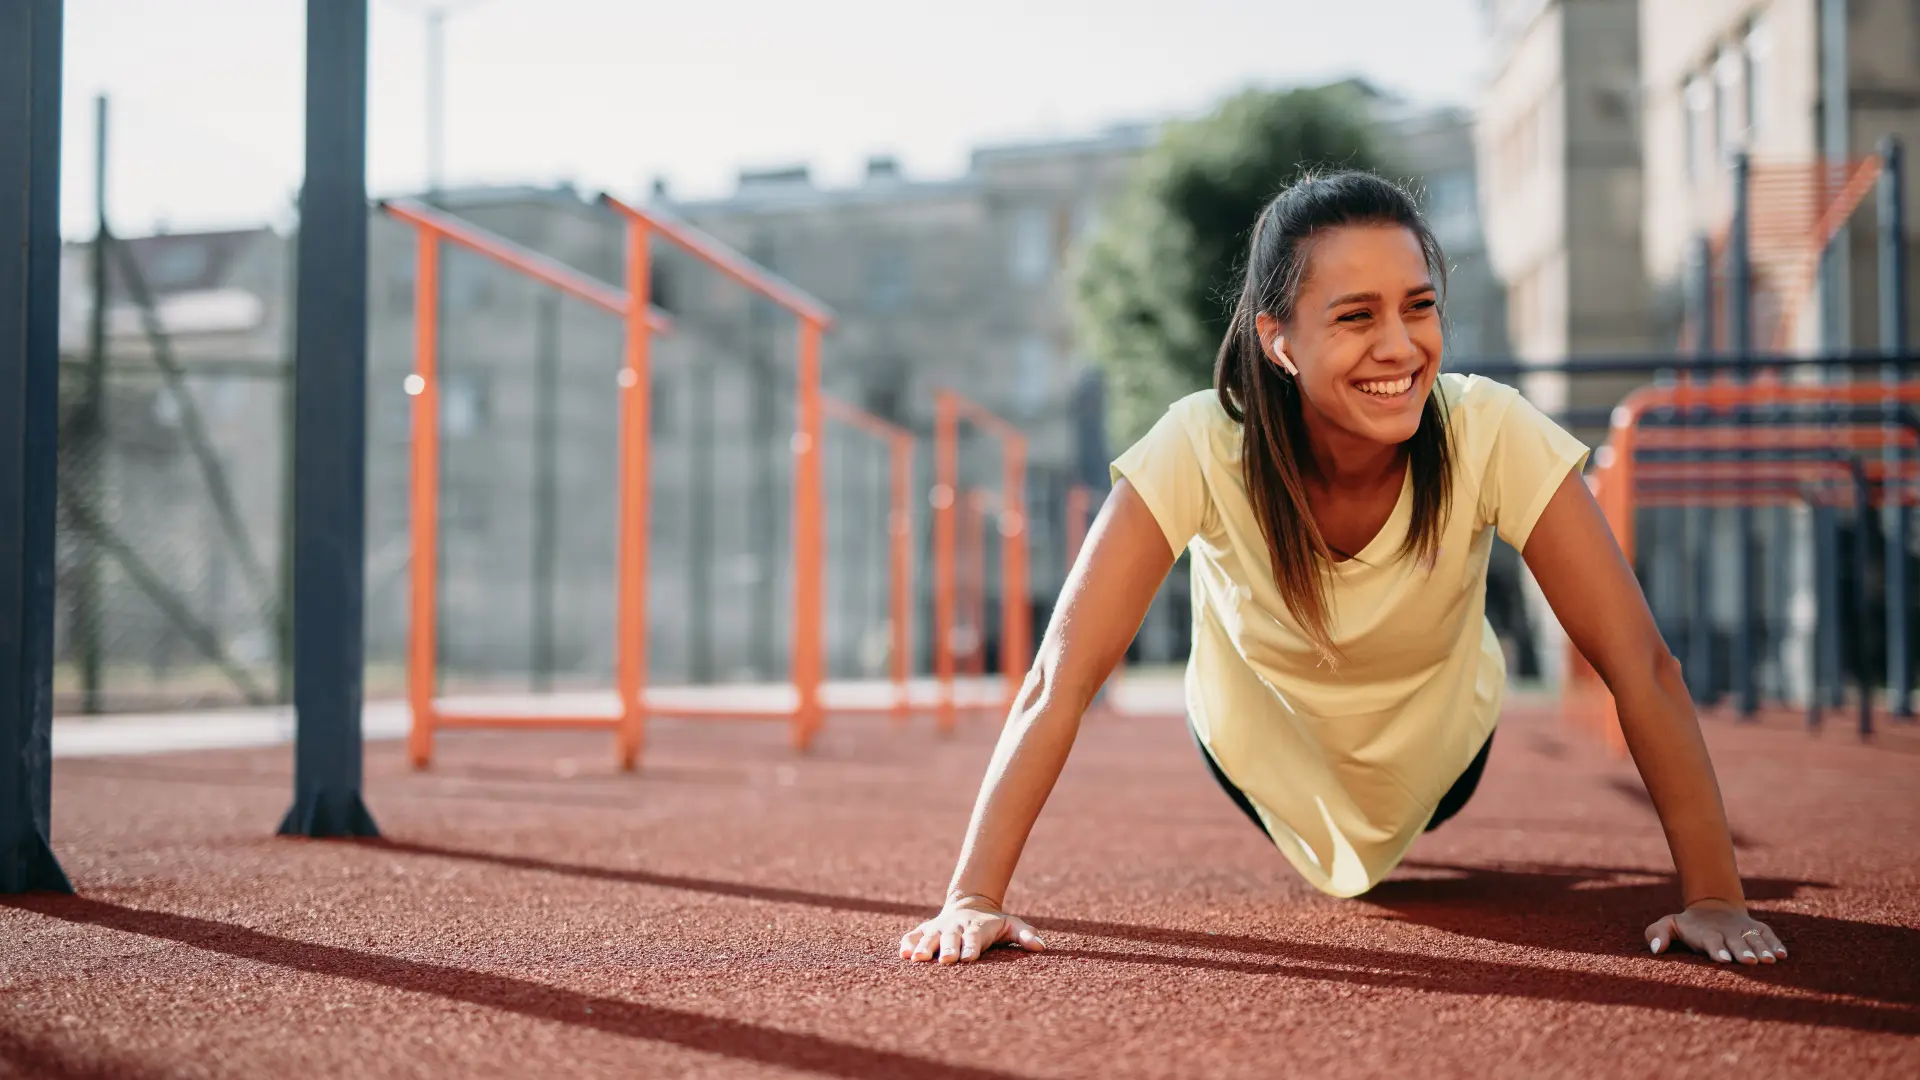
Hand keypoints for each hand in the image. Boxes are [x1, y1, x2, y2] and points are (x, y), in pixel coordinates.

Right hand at [899, 896, 1044, 964]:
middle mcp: (956, 926)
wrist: (970, 904)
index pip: (975, 938)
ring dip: (924, 947)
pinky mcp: (926, 929)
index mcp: (977, 927)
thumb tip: (1042, 948)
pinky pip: (914, 935)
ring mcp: (939, 927)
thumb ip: (1025, 934)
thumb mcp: (1012, 924)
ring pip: (930, 936)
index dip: (971, 947)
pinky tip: (903, 954)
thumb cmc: (994, 923)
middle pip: (951, 937)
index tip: (968, 959)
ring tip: (917, 959)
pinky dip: (908, 943)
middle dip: (948, 948)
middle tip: (945, 960)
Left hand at [1645, 899, 1785, 964]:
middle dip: (1742, 951)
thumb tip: (1655, 949)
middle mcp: (1727, 932)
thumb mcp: (1669, 924)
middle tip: (1748, 961)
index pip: (1710, 941)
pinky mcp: (1757, 929)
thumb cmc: (1689, 925)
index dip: (1716, 949)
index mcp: (1706, 933)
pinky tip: (1783, 955)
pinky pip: (1768, 935)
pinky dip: (1776, 944)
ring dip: (1762, 949)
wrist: (1712, 907)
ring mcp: (1743, 930)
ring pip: (1754, 940)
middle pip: (1735, 942)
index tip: (1723, 959)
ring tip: (1769, 961)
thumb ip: (1657, 933)